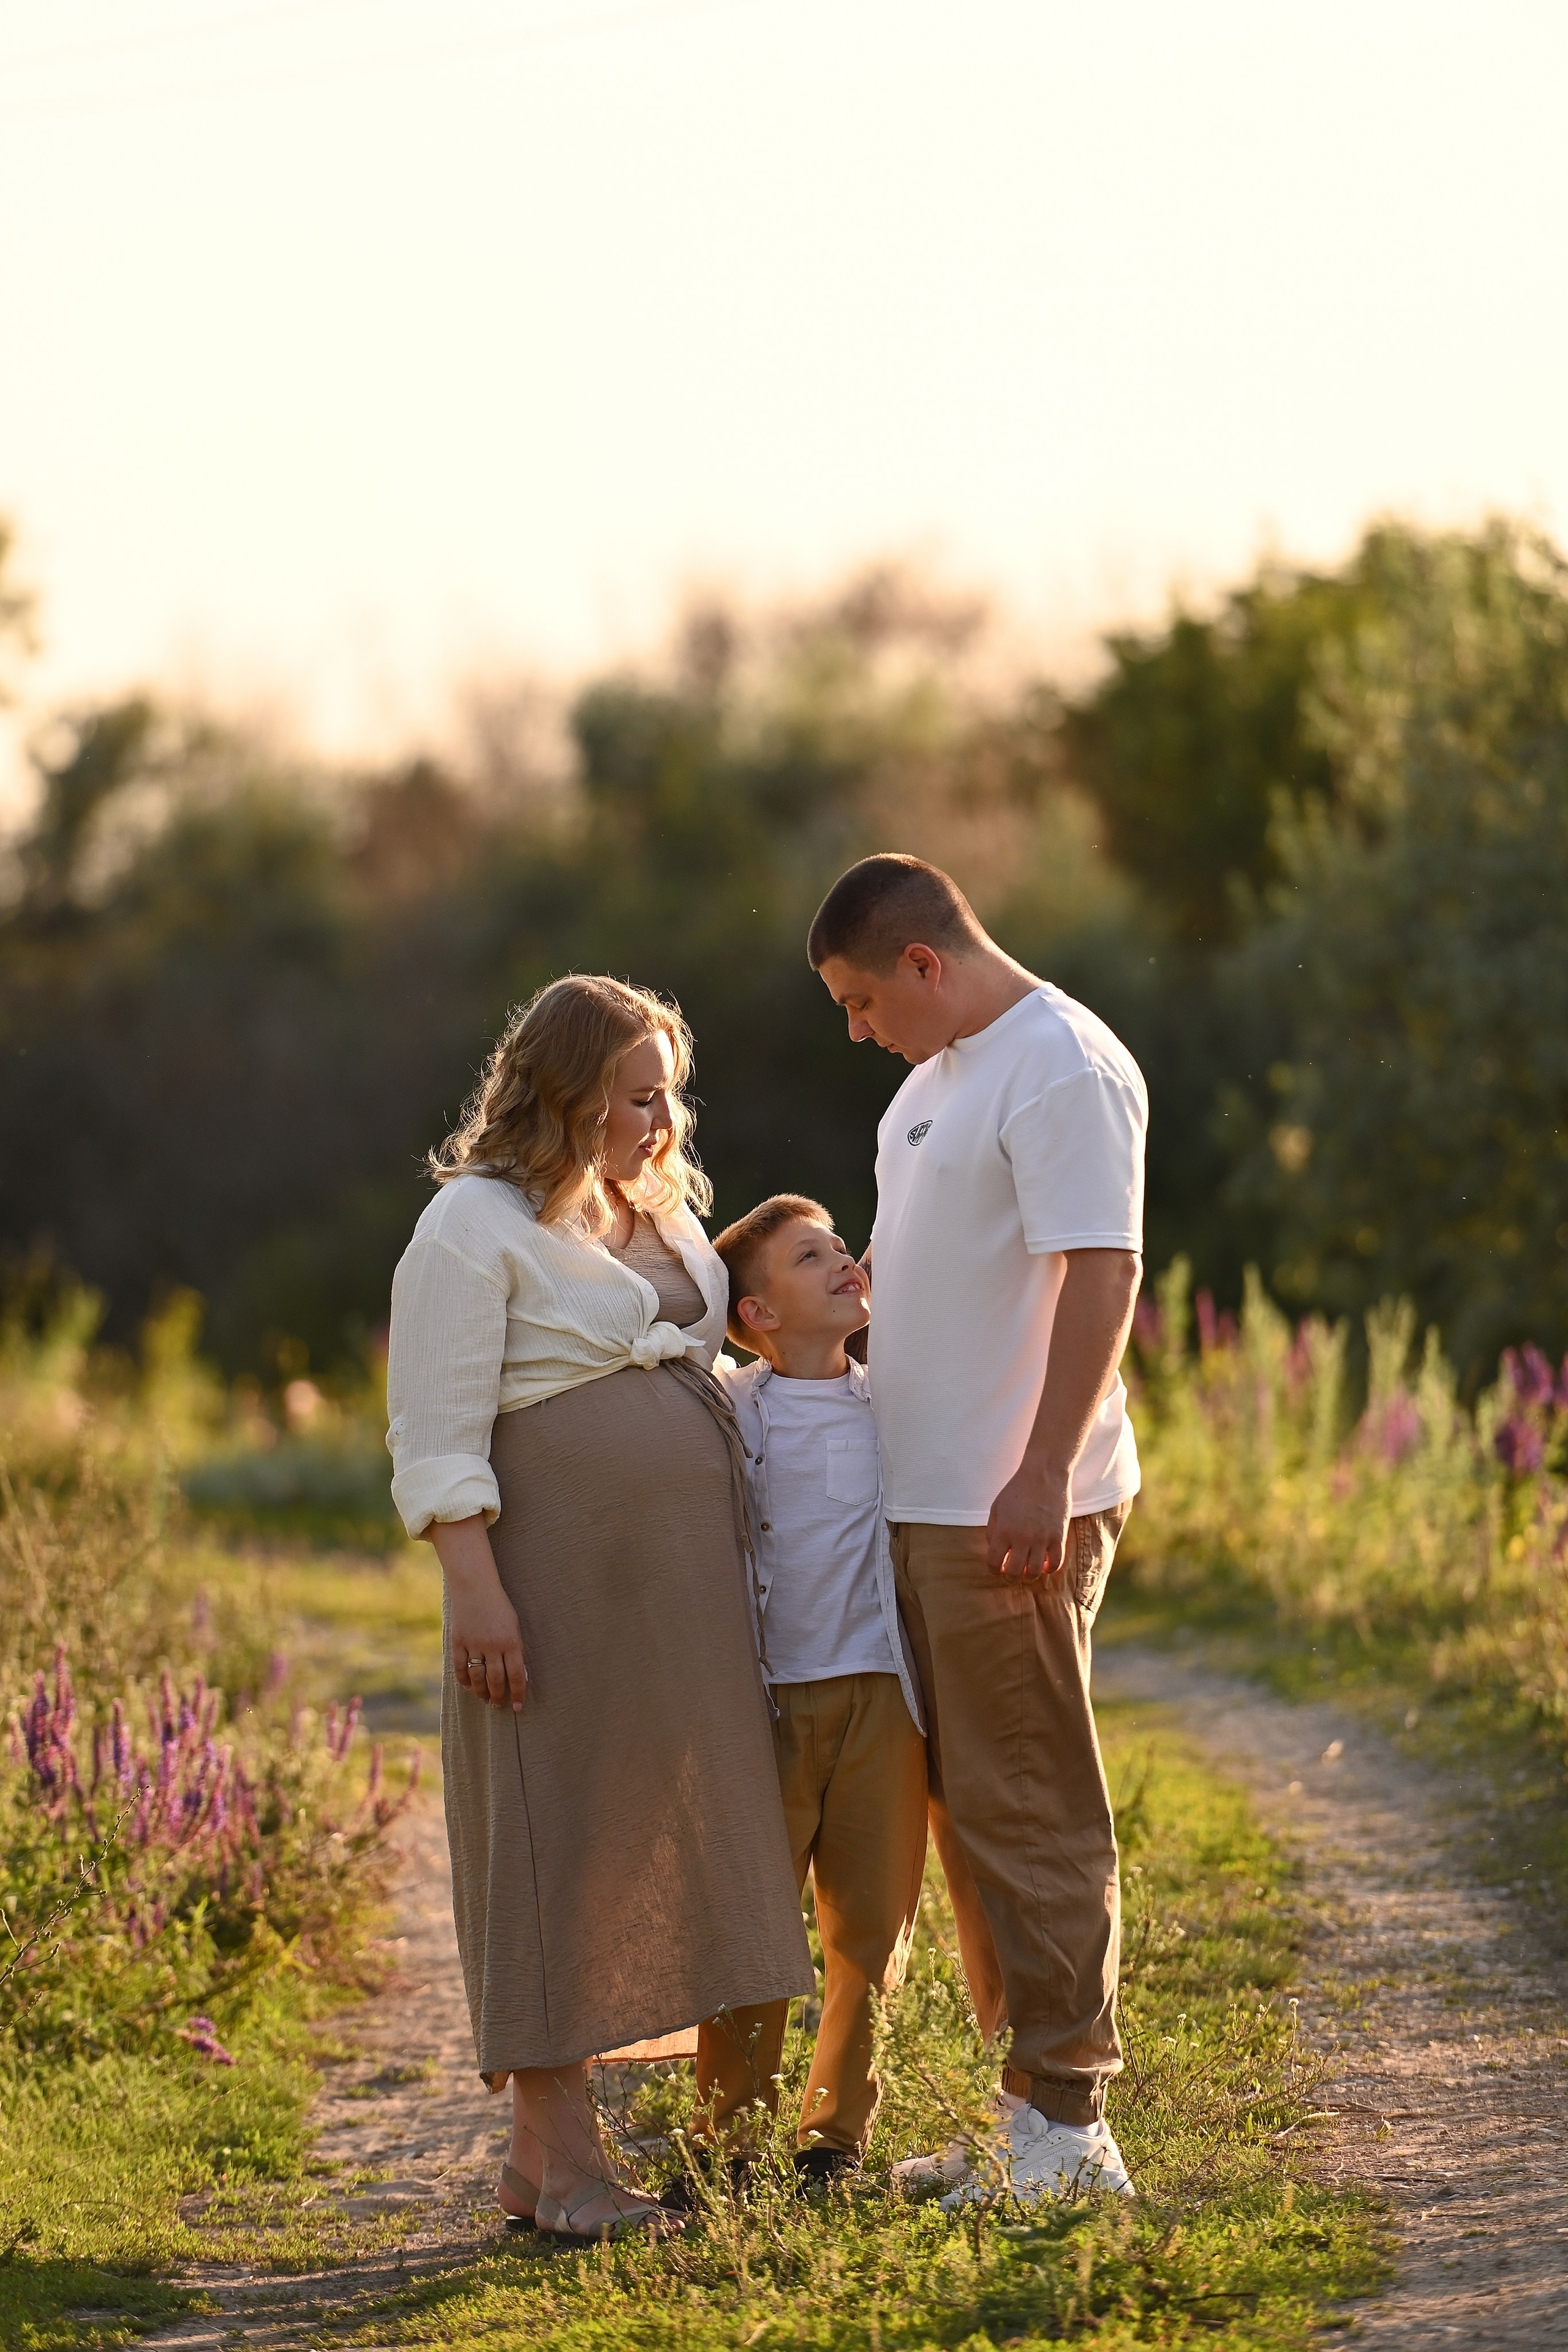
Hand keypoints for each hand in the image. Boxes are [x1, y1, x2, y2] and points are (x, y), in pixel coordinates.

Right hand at [450, 1582, 527, 1709]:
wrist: (475, 1587)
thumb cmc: (499, 1607)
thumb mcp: (514, 1625)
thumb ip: (515, 1649)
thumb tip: (519, 1675)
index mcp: (511, 1641)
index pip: (517, 1675)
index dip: (518, 1694)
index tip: (518, 1707)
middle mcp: (493, 1645)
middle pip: (496, 1680)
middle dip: (498, 1697)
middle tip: (498, 1706)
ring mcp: (474, 1644)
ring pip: (478, 1677)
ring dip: (482, 1692)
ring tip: (485, 1699)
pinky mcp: (458, 1641)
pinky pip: (460, 1667)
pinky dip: (464, 1680)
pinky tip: (469, 1687)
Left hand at [985, 1461, 1070, 1580]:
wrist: (1044, 1475)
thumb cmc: (1017, 1490)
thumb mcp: (996, 1508)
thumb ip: (992, 1531)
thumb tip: (995, 1550)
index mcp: (1003, 1531)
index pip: (994, 1563)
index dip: (993, 1570)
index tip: (997, 1568)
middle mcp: (1022, 1538)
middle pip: (1014, 1573)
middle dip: (1010, 1577)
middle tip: (1012, 1573)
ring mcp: (1042, 1539)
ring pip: (1035, 1572)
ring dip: (1029, 1575)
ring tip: (1028, 1569)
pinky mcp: (1058, 1537)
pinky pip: (1056, 1563)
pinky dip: (1049, 1569)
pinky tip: (1045, 1564)